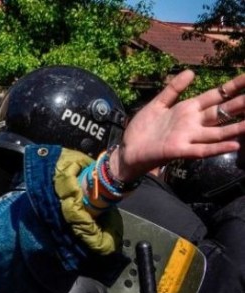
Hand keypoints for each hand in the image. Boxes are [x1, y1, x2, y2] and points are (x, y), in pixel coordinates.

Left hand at [113, 71, 244, 181]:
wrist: (128, 150)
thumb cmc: (143, 129)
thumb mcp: (157, 104)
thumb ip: (173, 89)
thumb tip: (191, 71)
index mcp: (188, 109)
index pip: (216, 95)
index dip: (233, 86)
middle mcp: (193, 123)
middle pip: (222, 111)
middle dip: (240, 104)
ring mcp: (188, 137)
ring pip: (218, 131)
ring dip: (236, 127)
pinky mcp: (179, 150)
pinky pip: (202, 149)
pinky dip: (217, 147)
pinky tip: (234, 145)